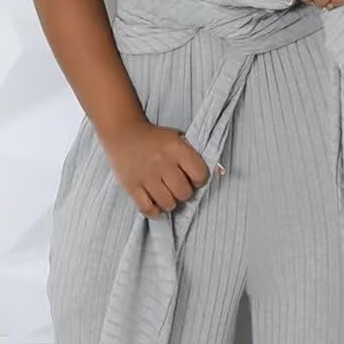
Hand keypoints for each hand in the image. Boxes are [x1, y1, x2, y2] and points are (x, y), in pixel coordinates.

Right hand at [103, 115, 221, 217]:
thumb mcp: (179, 140)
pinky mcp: (131, 186)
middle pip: (184, 193)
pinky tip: (156, 203)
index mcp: (176, 148)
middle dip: (183, 193)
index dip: (198, 180)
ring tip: (166, 194)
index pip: (200, 176)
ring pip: (168, 204)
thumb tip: (221, 173)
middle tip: (177, 186)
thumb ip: (197, 156)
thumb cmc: (156, 139)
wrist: (123, 132)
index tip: (192, 177)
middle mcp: (162, 162)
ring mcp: (145, 176)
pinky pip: (148, 209)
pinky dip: (155, 211)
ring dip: (170, 203)